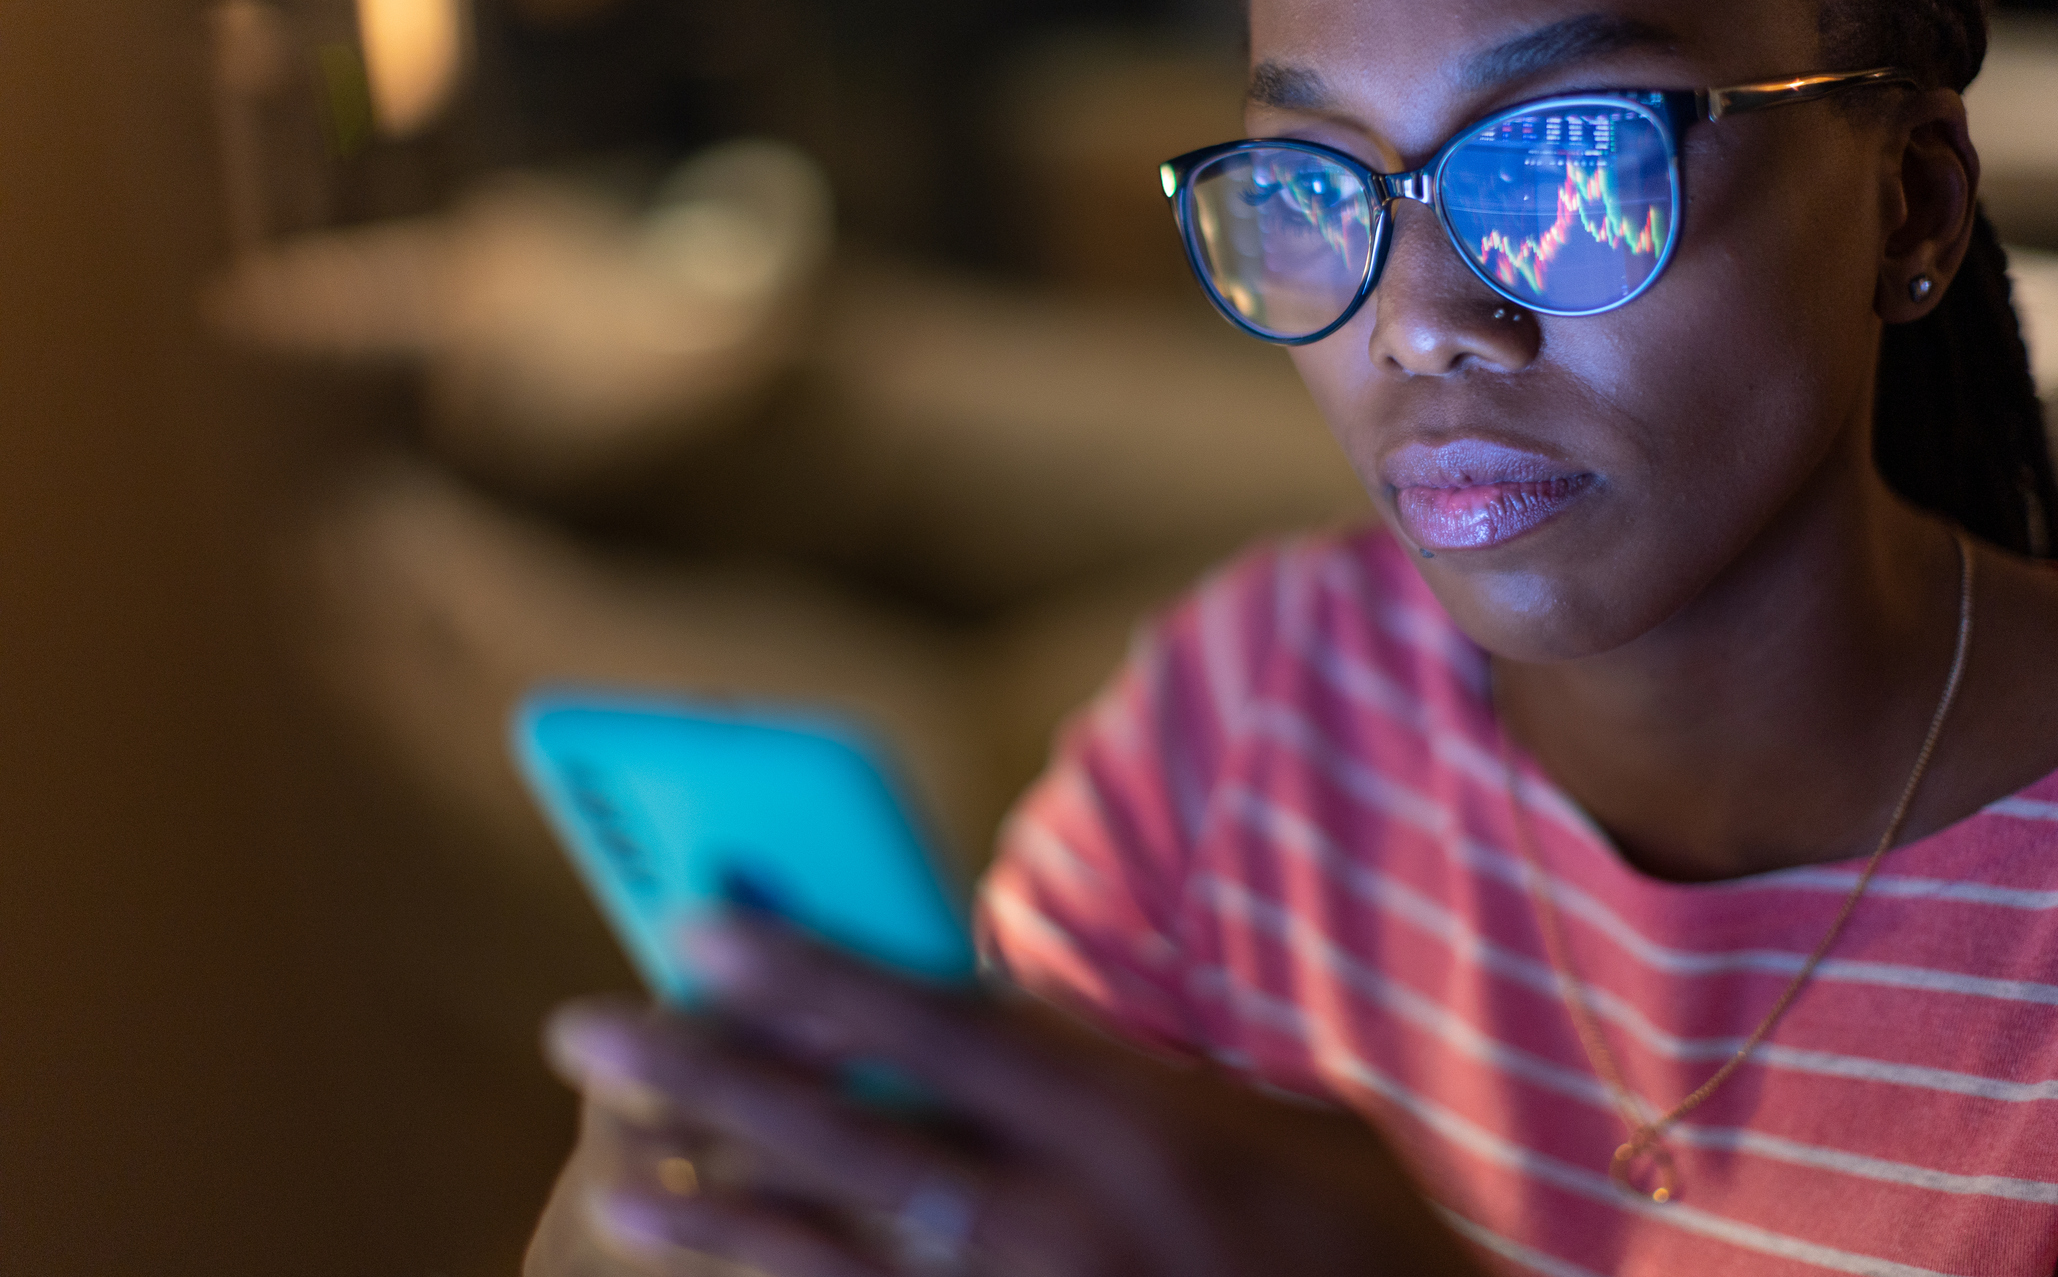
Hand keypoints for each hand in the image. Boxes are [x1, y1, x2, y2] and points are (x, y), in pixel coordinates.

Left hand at [529, 918, 1480, 1276]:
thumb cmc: (1362, 1245)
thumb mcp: (1284, 1126)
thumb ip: (1139, 1073)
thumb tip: (1000, 1024)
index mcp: (1144, 1127)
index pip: (944, 1029)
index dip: (813, 973)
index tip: (701, 921)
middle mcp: (1075, 1225)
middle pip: (854, 1140)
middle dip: (711, 1078)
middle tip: (589, 1024)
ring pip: (839, 1260)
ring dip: (715, 1213)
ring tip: (614, 1174)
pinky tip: (716, 1272)